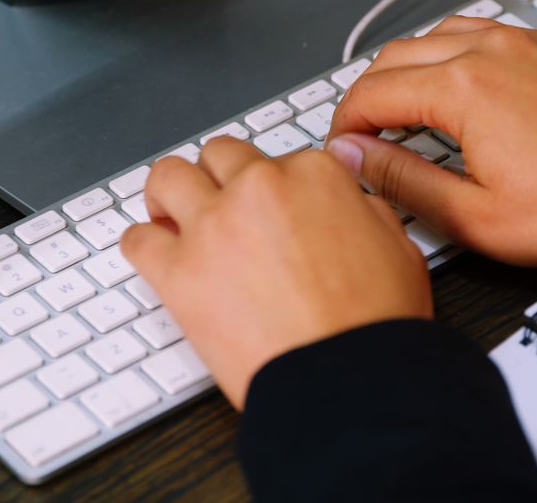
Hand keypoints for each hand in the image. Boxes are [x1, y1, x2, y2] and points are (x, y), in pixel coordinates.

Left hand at [120, 141, 431, 409]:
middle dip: (222, 177)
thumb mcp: (399, 249)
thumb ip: (365, 211)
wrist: (347, 380)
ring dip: (171, 193)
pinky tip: (158, 257)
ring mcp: (213, 227)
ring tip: (174, 214)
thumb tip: (347, 204)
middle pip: (221, 155)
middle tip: (223, 202)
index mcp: (315, 175)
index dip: (279, 186)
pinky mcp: (178, 273)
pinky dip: (144, 245)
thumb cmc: (376, 324)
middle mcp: (259, 188)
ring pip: (168, 177)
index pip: (282, 158)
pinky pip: (136, 240)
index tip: (276, 207)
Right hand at [326, 16, 536, 267]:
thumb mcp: (475, 217)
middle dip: (367, 97)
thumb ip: (402, 182)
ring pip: (435, 37)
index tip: (343, 153)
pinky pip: (478, 34)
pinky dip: (448, 59)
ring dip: (406, 72)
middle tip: (363, 141)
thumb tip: (355, 159)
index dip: (345, 126)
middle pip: (396, 56)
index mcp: (466, 87)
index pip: (373, 92)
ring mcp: (524, 43)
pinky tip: (452, 96)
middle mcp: (492, 51)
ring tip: (400, 118)